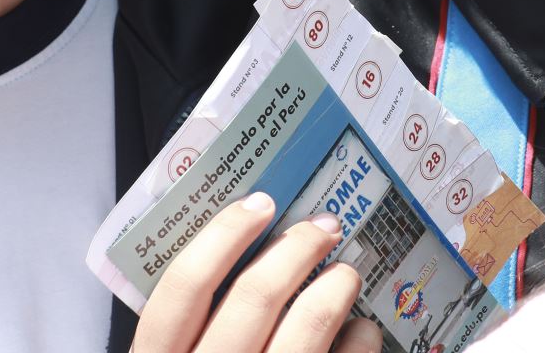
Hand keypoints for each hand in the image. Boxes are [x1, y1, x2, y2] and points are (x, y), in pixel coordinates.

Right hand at [132, 193, 382, 352]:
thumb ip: (200, 332)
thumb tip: (253, 259)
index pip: (180, 292)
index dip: (221, 237)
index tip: (259, 204)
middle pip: (251, 299)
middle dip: (296, 249)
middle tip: (322, 227)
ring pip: (305, 329)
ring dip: (335, 288)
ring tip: (347, 274)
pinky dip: (360, 342)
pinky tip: (364, 333)